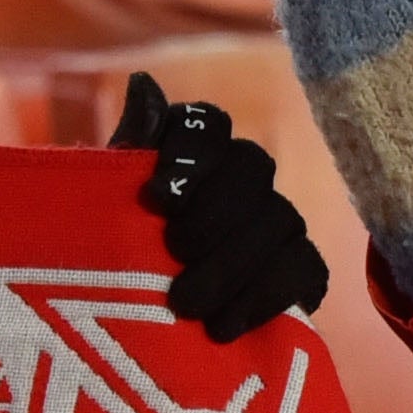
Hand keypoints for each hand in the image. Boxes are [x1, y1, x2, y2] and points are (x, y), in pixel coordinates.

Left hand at [111, 71, 329, 341]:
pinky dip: (261, 299)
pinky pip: (302, 269)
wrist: (139, 330)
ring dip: (229, 265)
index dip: (190, 152)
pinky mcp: (302, 269)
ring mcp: (281, 220)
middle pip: (251, 165)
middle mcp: (246, 175)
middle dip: (211, 211)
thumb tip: (143, 83)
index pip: (209, 123)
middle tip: (173, 250)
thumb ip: (131, 147)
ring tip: (184, 306)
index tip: (156, 196)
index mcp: (197, 149)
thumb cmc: (122, 253)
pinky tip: (222, 327)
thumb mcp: (110, 204)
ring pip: (279, 218)